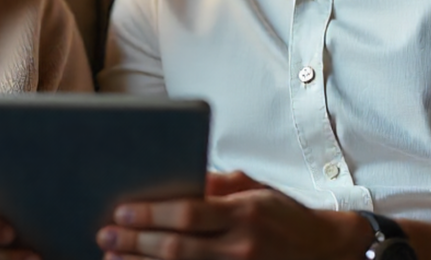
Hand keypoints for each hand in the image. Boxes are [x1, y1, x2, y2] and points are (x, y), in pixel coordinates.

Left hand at [96, 171, 368, 259]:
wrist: (325, 250)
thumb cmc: (283, 215)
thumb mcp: (254, 188)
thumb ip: (215, 184)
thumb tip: (178, 178)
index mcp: (243, 214)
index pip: (188, 214)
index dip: (151, 214)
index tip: (122, 210)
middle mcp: (241, 247)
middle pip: (176, 248)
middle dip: (135, 241)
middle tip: (105, 233)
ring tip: (112, 255)